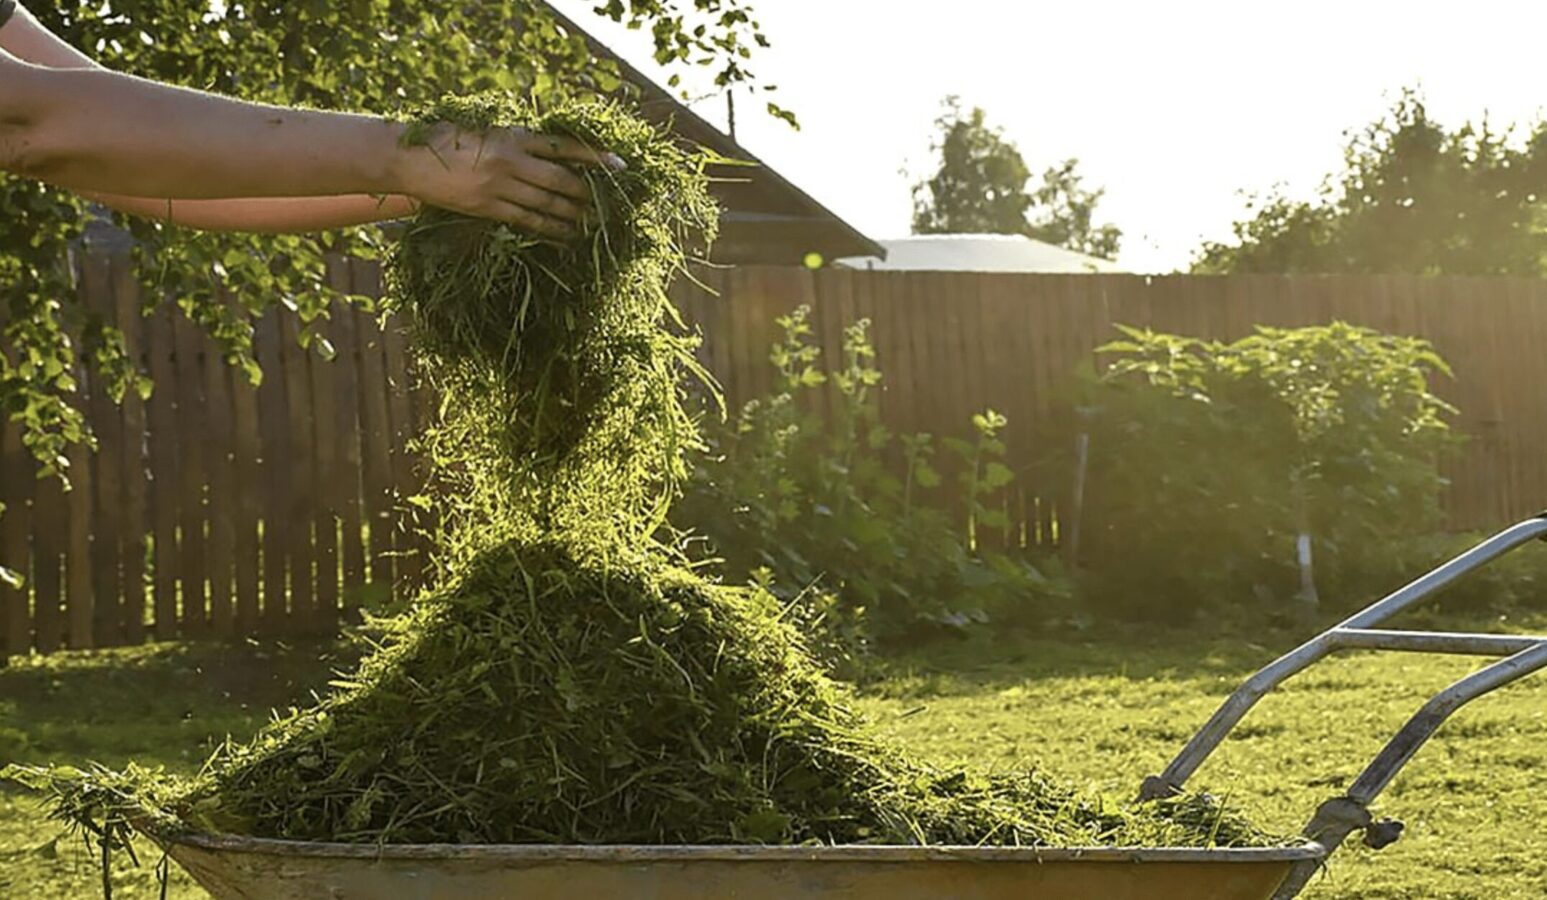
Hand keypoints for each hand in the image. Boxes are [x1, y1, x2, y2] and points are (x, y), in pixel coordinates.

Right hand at [393, 122, 624, 237]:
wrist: (406, 156)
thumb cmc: (446, 138)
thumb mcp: (485, 130)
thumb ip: (516, 141)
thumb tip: (551, 155)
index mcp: (513, 135)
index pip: (564, 146)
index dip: (595, 157)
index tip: (619, 166)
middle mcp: (510, 159)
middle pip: (561, 180)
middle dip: (586, 194)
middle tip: (606, 205)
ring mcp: (498, 185)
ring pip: (547, 204)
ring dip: (572, 215)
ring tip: (589, 224)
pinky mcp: (486, 207)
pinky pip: (526, 220)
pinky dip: (549, 228)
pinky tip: (563, 235)